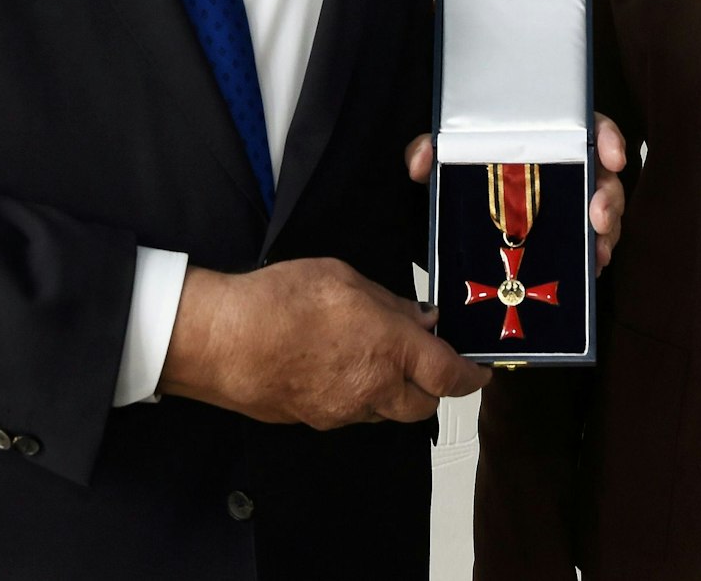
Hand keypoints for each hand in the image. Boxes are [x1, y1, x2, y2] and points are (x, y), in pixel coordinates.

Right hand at [157, 259, 488, 427]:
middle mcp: (373, 389)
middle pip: (423, 406)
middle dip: (430, 385)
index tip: (480, 371)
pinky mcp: (314, 421)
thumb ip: (389, 302)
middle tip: (423, 358)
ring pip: (385, 411)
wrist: (220, 340)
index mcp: (390, 349)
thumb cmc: (276, 302)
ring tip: (368, 354)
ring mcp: (342, 412)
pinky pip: (349, 413)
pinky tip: (334, 365)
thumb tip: (418, 316)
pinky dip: (354, 394)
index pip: (450, 375)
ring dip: (390, 391)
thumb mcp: (345, 278)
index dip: (471, 376)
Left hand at [406, 112, 628, 269]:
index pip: (587, 126)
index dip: (609, 137)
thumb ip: (427, 149)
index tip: (614, 156)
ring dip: (607, 232)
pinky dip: (594, 256)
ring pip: (603, 213)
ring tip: (597, 253)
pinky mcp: (563, 237)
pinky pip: (589, 244)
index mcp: (543, 140)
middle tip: (598, 216)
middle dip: (609, 196)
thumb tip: (422, 158)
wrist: (449, 216)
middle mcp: (564, 170)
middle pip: (603, 175)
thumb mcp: (441, 157)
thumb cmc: (458, 176)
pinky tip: (591, 268)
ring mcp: (567, 205)